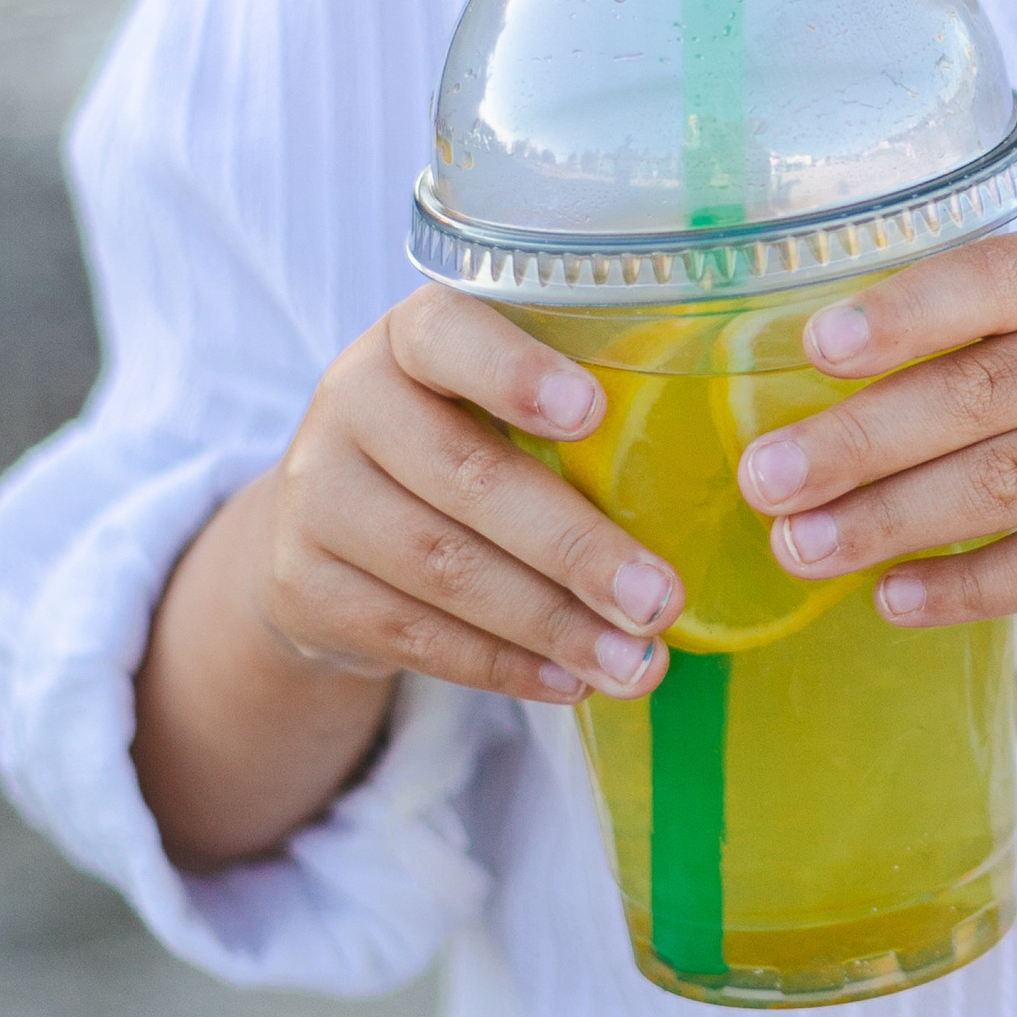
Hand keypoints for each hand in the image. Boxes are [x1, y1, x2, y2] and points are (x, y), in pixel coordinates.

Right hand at [135, 285, 680, 871]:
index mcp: (410, 339)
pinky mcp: (303, 585)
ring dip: (550, 625)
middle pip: (464, 476)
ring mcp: (316, 496)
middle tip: (662, 600)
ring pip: (441, 568)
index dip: (514, 372)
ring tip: (636, 663)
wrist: (323, 522)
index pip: (446, 333)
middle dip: (574, 548)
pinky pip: (412, 634)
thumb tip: (713, 477)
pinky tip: (569, 683)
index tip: (594, 412)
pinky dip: (502, 666)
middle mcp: (349, 402)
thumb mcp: (495, 400)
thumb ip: (572, 411)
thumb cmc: (460, 441)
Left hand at [737, 231, 1016, 851]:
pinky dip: (968, 586)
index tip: (816, 345)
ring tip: (800, 549)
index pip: (1000, 278)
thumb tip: (826, 391)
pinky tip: (894, 599)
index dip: (907, 310)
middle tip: (765, 476)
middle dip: (863, 438)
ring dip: (893, 520)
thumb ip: (1001, 343)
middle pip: (985, 392)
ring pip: (1010, 483)